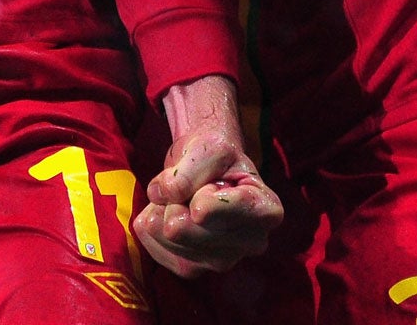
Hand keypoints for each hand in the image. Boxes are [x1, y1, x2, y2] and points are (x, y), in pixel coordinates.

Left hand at [135, 76, 281, 277]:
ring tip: (180, 196)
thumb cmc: (213, 156)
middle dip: (177, 198)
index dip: (205, 196)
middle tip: (188, 185)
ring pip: (169, 237)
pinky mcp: (193, 268)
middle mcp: (251, 243)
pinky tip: (166, 210)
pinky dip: (150, 221)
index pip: (230, 211)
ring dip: (162, 208)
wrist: (203, 167)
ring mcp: (223, 261)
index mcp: (267, 210)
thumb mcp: (209, 148)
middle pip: (191, 228)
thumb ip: (189, 169)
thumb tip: (163, 196)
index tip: (206, 185)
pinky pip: (154, 245)